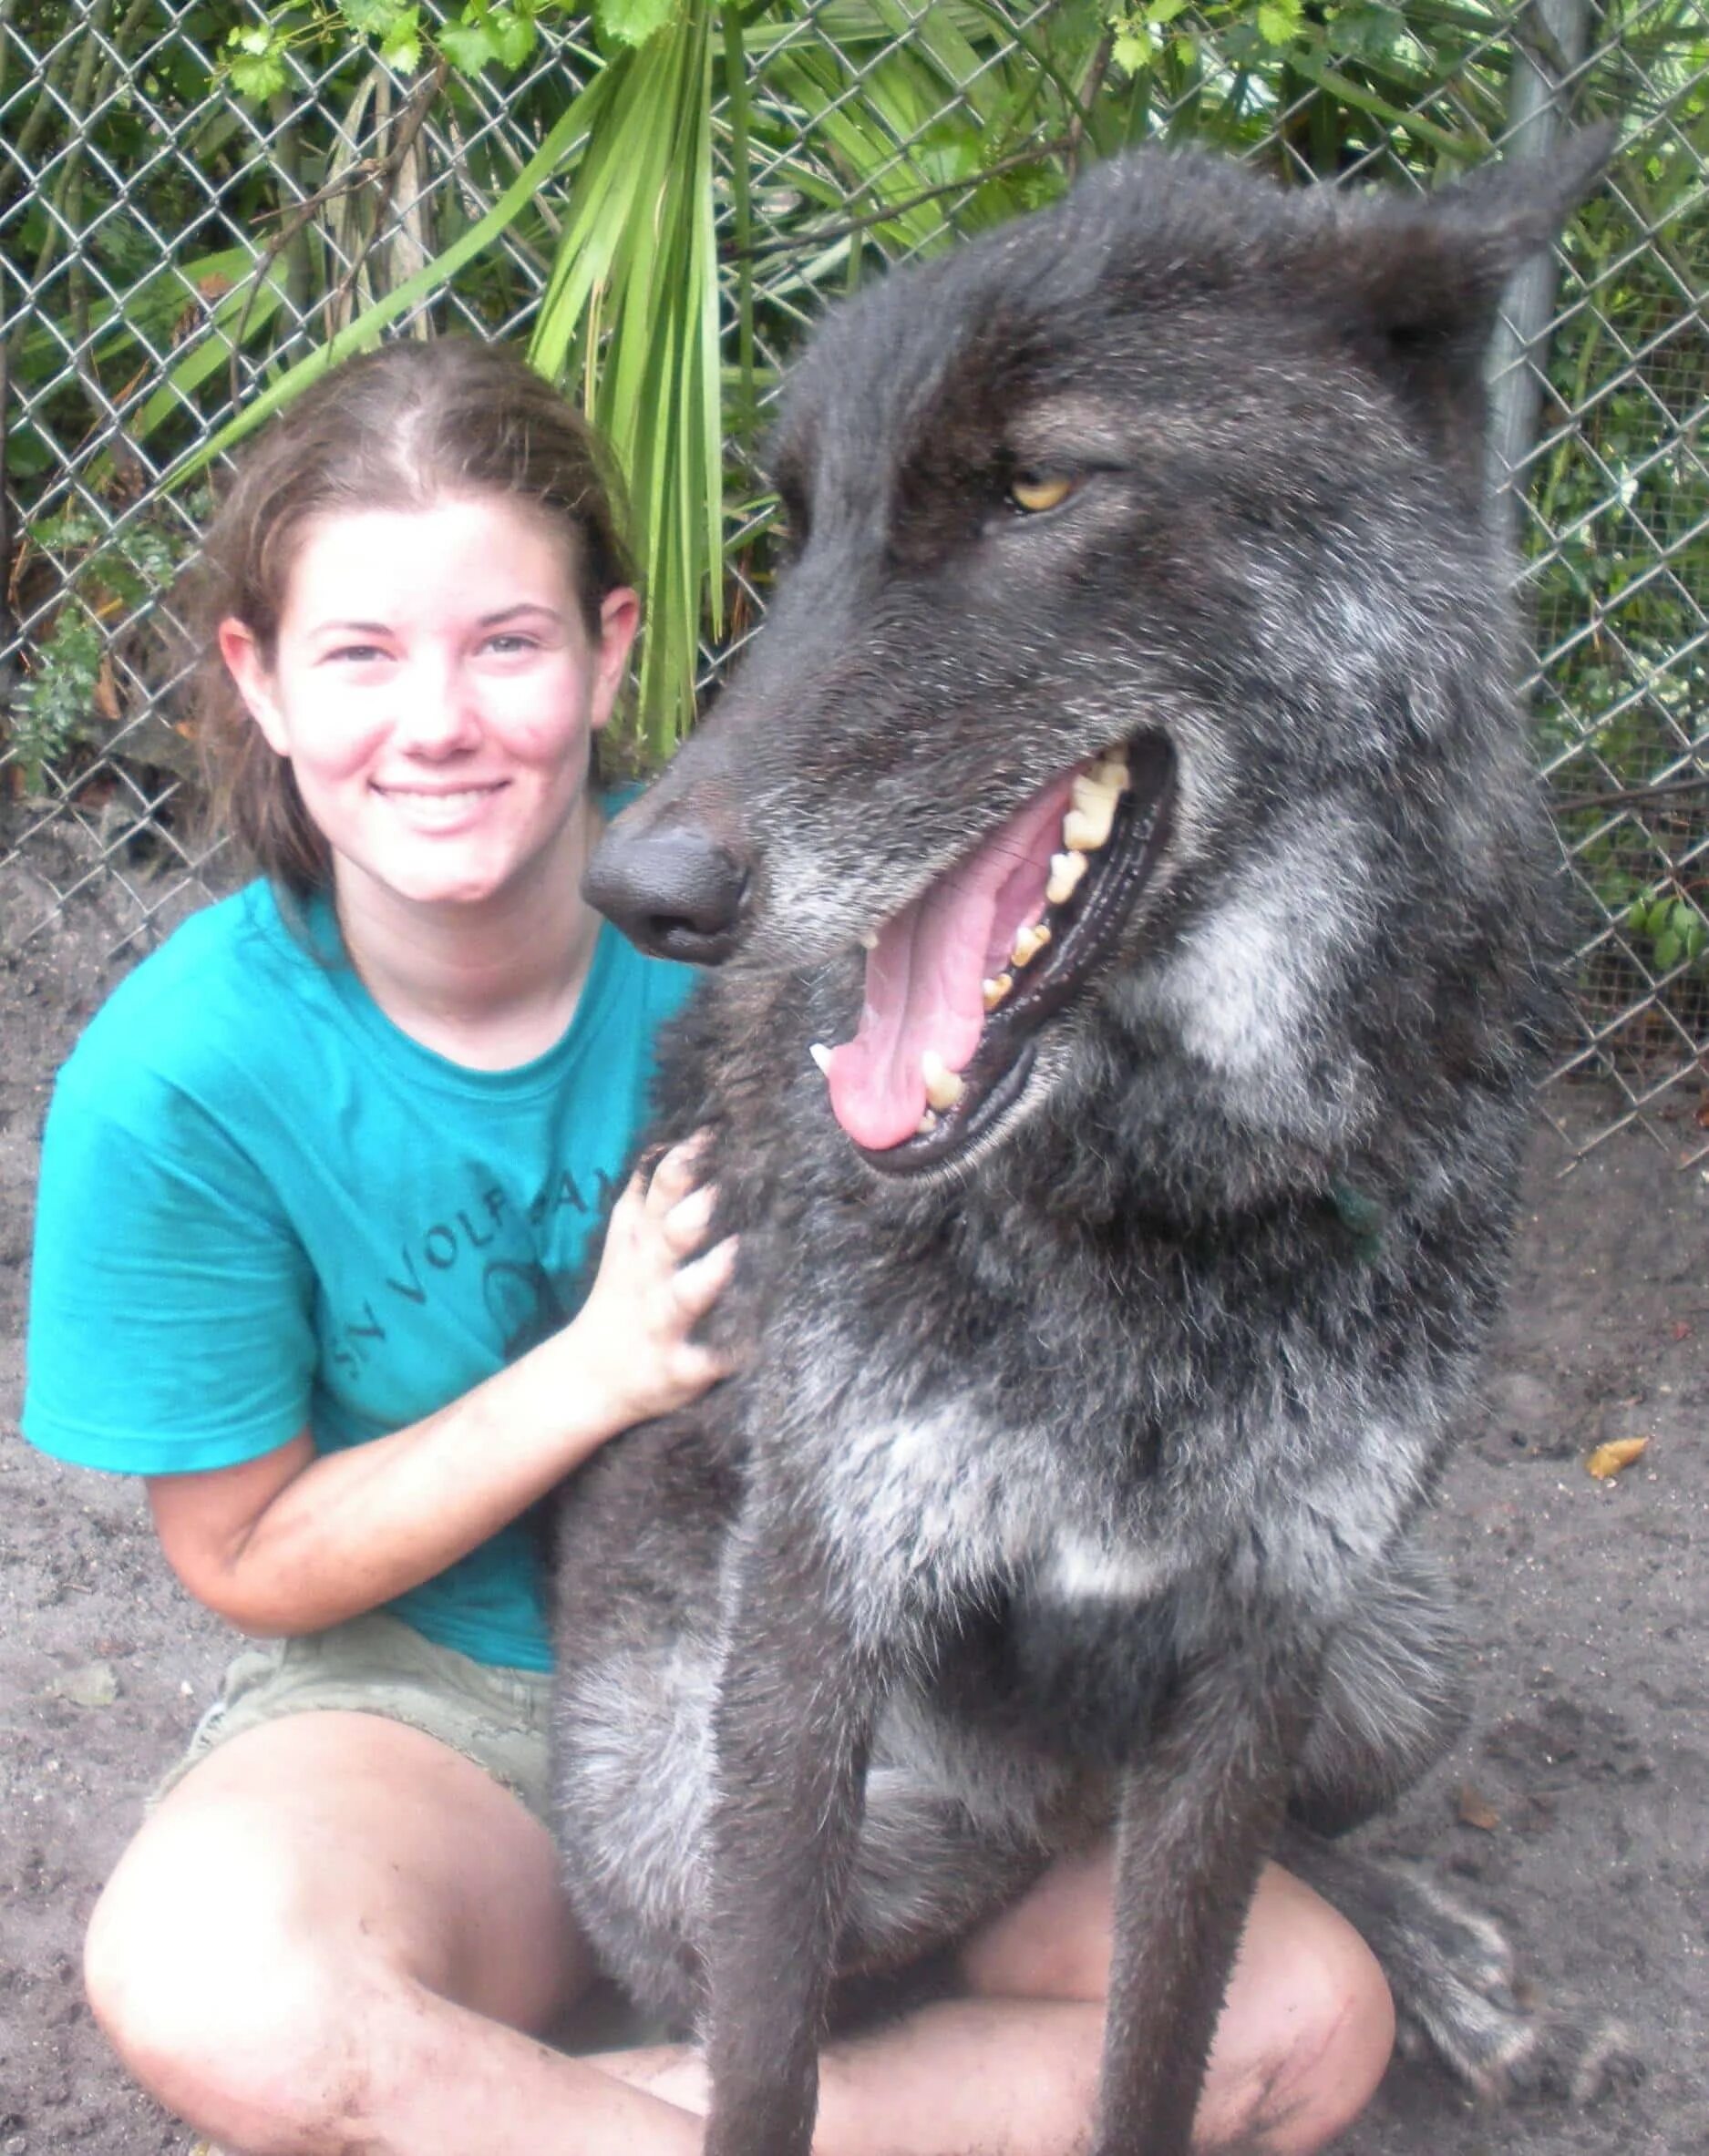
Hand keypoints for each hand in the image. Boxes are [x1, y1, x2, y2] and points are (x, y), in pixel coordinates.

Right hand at [573, 1135, 737, 1431]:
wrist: (590, 1377)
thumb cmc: (626, 1294)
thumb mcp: (627, 1236)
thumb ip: (651, 1189)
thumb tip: (677, 1136)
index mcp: (642, 1239)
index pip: (661, 1190)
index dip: (684, 1162)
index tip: (714, 1133)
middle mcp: (651, 1276)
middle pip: (667, 1237)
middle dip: (690, 1213)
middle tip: (719, 1190)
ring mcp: (662, 1323)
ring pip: (681, 1299)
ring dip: (704, 1279)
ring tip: (730, 1257)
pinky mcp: (676, 1369)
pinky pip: (701, 1363)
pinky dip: (724, 1356)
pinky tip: (752, 1346)